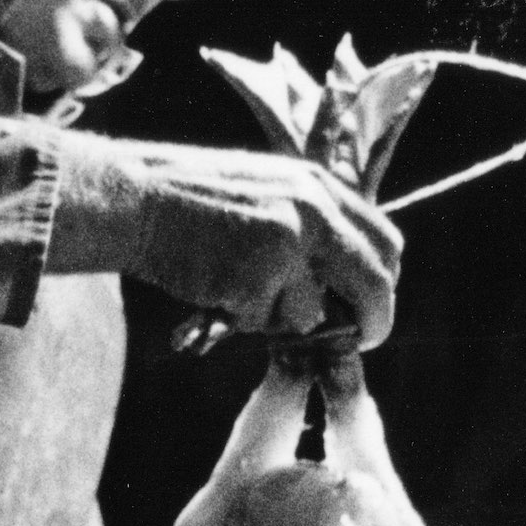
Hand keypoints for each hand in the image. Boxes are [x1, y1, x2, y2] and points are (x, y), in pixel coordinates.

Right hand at [125, 146, 402, 349]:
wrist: (140, 198)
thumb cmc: (194, 201)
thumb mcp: (270, 189)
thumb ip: (312, 223)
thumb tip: (342, 282)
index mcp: (321, 186)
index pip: (385, 241)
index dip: (384, 281)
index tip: (372, 306)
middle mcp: (314, 212)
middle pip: (374, 281)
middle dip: (373, 320)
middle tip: (362, 339)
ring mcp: (287, 245)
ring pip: (312, 313)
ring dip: (280, 317)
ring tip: (238, 286)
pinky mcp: (256, 278)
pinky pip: (265, 322)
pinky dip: (242, 318)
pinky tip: (217, 287)